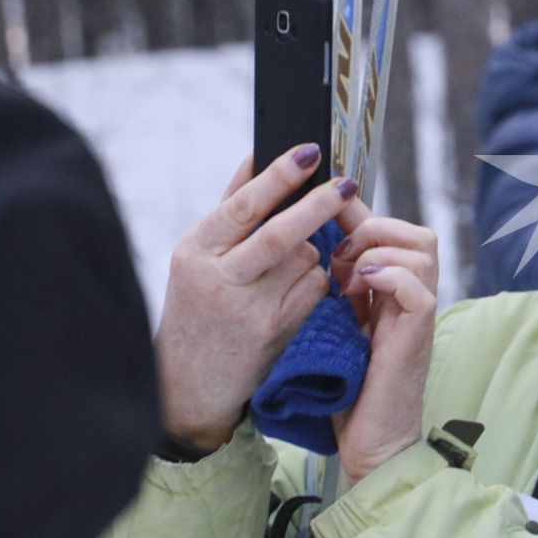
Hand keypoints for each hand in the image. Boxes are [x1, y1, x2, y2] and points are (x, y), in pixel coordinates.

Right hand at [155, 146, 357, 448]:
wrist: (190, 385)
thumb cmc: (198, 309)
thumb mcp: (198, 259)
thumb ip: (230, 212)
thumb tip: (256, 155)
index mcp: (195, 252)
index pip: (243, 207)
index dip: (279, 176)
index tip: (309, 151)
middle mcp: (219, 280)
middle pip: (280, 234)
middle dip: (318, 205)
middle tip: (347, 183)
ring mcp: (250, 309)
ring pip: (305, 259)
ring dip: (311, 250)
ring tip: (285, 266)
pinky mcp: (277, 331)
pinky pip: (315, 287)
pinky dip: (316, 279)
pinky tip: (293, 291)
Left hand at [331, 198, 438, 485]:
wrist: (372, 445)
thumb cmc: (351, 394)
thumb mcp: (340, 329)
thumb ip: (341, 292)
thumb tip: (317, 251)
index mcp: (395, 296)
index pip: (394, 232)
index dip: (361, 215)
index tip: (324, 214)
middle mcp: (414, 300)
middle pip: (418, 234)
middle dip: (373, 228)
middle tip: (339, 257)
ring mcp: (418, 318)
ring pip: (422, 250)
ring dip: (377, 251)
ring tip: (346, 278)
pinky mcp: (417, 337)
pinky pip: (418, 288)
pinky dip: (389, 276)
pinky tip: (359, 288)